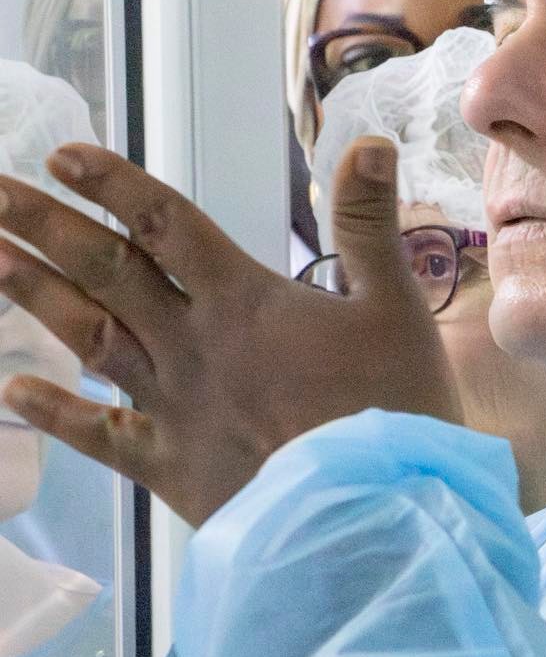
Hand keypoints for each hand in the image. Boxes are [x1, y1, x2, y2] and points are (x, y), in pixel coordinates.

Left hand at [0, 138, 460, 525]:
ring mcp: (175, 407)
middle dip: (43, 225)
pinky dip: (55, 414)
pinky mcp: (173, 466)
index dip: (112, 184)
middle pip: (107, 271)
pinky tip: (11, 393)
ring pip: (90, 338)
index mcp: (245, 301)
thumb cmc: (394, 410)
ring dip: (32, 295)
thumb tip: (367, 142)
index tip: (61, 154)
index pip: (166, 224)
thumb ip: (369, 224)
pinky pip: (100, 437)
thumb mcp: (395, 308)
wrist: (375, 514)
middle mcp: (193, 345)